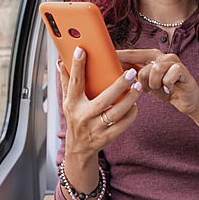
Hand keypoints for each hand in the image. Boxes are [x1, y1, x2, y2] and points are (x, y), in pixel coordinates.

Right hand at [58, 46, 141, 160]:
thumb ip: (66, 81)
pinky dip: (131, 115)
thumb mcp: (68, 101)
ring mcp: (95, 128)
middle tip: (131, 73)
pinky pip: (122, 125)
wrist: (78, 149)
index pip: (75, 82)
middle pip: (104, 99)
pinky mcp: (106, 138)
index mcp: (73, 103)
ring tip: (137, 87)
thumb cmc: (75, 119)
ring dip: (130, 99)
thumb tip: (60, 62)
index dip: (77, 66)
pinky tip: (135, 105)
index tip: (82, 50)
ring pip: (116, 112)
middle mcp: (83, 116)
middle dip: (119, 85)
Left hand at [117, 49, 198, 118]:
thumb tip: (115, 71)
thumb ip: (135, 75)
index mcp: (152, 56)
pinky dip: (166, 85)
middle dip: (141, 81)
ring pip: (154, 70)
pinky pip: (168, 75)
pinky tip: (170, 89)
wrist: (187, 100)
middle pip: (141, 65)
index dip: (120, 55)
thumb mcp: (147, 82)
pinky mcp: (183, 70)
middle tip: (146, 89)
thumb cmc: (165, 90)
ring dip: (154, 84)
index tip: (108, 56)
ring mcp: (173, 61)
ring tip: (160, 88)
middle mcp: (162, 55)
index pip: (133, 54)